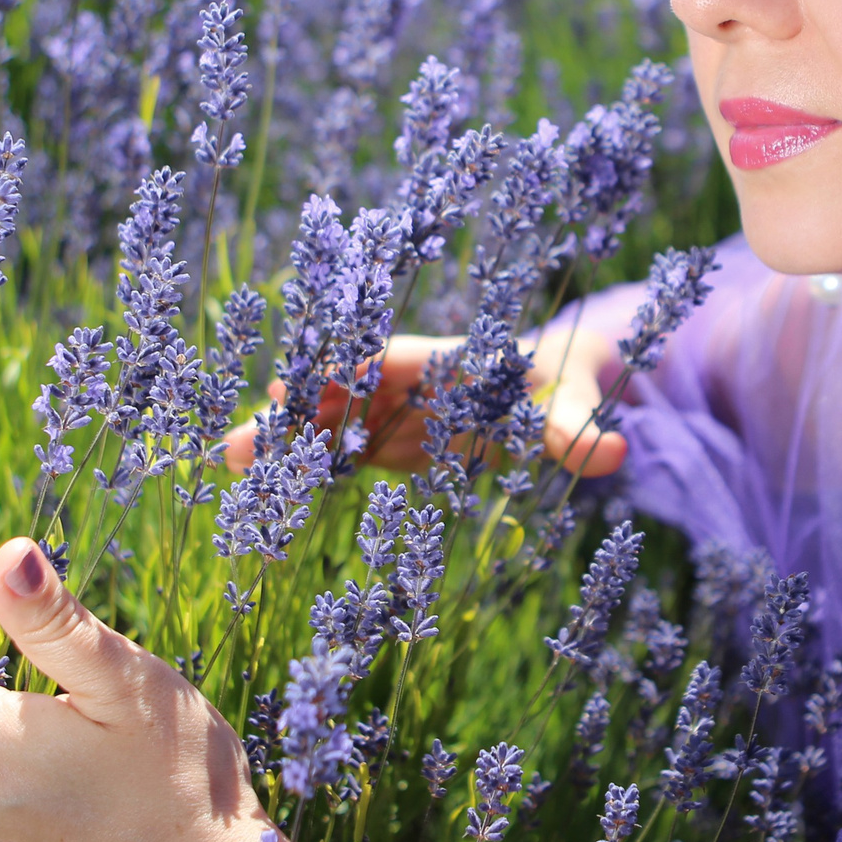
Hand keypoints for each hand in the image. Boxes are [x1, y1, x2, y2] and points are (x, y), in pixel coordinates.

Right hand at [223, 327, 630, 476]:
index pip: (394, 360)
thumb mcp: (577, 400)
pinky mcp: (388, 439)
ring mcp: (392, 410)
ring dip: (283, 438)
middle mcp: (409, 381)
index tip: (311, 380)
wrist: (553, 379)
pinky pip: (338, 450)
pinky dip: (300, 463)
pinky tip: (258, 482)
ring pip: (329, 420)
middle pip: (344, 389)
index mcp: (448, 360)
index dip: (355, 369)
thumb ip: (581, 429)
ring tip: (227, 461)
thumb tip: (615, 454)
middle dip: (298, 408)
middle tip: (243, 433)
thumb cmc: (566, 379)